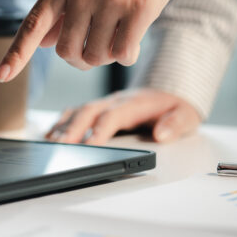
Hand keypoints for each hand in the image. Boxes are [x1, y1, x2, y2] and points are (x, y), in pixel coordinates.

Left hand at [0, 0, 218, 80]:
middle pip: (67, 51)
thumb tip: (42, 44)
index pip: (32, 24)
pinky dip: (126, 54)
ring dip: (104, 56)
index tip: (0, 77)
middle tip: (92, 45)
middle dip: (78, 57)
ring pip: (95, 56)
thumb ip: (61, 6)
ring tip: (114, 36)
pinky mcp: (140, 7)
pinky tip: (131, 38)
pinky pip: (122, 53)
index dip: (16, 54)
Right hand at [46, 89, 200, 144]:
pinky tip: (50, 134)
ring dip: (63, 126)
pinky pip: (75, 112)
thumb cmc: (174, 107)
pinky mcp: (97, 107)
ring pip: (78, 111)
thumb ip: (176, 124)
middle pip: (88, 112)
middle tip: (61, 146)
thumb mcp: (186, 115)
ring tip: (50, 142)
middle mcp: (114, 101)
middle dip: (72, 128)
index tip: (89, 144)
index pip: (113, 116)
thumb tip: (161, 134)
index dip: (100, 129)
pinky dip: (61, 122)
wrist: (168, 90)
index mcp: (133, 104)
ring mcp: (103, 103)